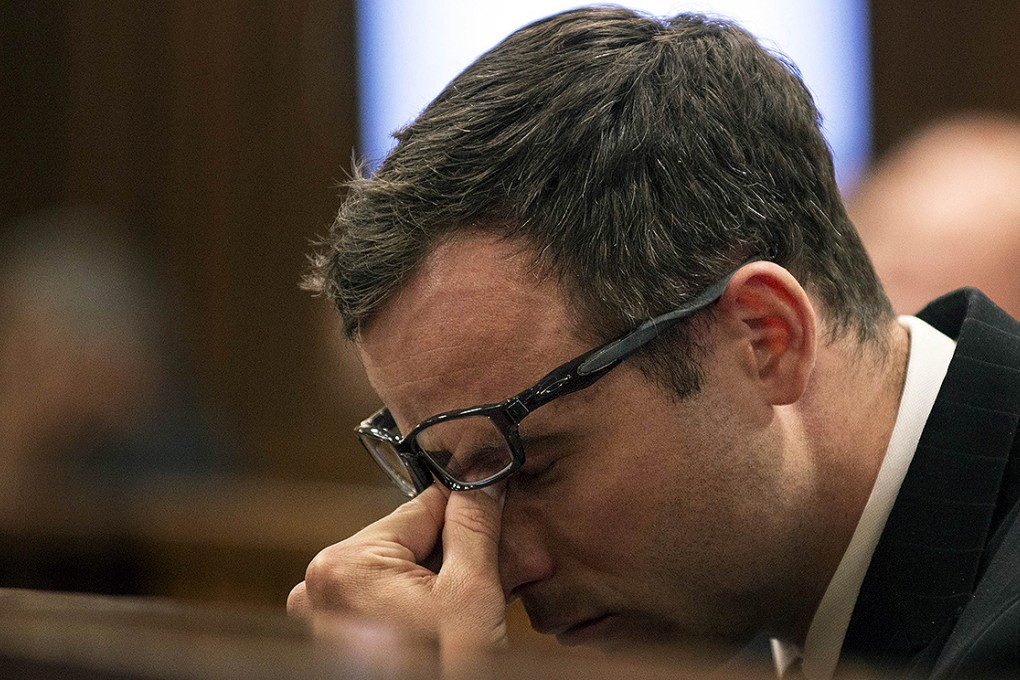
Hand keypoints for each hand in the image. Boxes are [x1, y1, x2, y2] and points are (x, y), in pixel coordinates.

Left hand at [288, 483, 507, 651]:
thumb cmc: (444, 672)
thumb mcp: (471, 593)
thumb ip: (474, 525)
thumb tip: (483, 471)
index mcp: (344, 562)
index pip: (420, 508)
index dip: (466, 517)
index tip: (500, 525)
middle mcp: (318, 582)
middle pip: (407, 542)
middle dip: (451, 557)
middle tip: (491, 581)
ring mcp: (318, 614)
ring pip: (396, 571)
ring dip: (435, 583)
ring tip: (468, 613)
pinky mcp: (327, 638)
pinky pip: (379, 600)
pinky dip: (412, 607)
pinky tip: (441, 629)